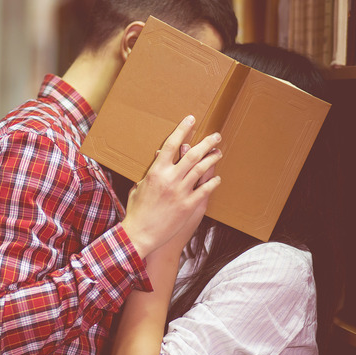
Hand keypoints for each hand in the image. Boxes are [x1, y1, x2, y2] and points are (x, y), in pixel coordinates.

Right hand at [121, 115, 221, 258]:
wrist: (140, 234)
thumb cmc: (136, 211)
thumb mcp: (138, 187)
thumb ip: (150, 172)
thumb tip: (159, 158)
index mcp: (155, 171)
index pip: (172, 144)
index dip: (182, 130)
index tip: (191, 120)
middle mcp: (170, 179)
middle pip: (192, 154)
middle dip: (206, 142)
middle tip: (216, 136)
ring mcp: (181, 192)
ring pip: (201, 169)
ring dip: (212, 159)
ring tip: (219, 152)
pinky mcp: (188, 206)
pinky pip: (205, 190)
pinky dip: (212, 182)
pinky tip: (217, 178)